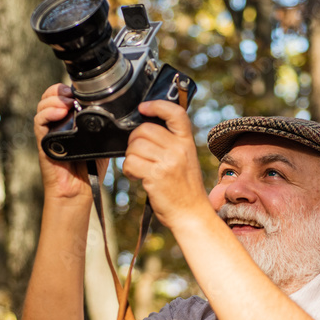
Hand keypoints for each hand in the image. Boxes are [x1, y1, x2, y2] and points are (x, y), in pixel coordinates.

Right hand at [34, 84, 108, 200]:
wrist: (79, 190)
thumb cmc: (90, 169)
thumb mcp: (101, 142)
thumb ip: (104, 128)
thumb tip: (115, 114)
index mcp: (69, 121)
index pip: (62, 97)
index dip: (67, 89)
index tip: (78, 91)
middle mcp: (56, 124)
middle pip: (49, 97)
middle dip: (59, 91)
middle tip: (71, 95)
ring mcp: (48, 132)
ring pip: (42, 106)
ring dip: (53, 99)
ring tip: (66, 103)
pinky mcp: (43, 141)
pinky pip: (39, 122)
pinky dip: (47, 113)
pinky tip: (59, 112)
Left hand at [122, 100, 211, 228]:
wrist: (191, 214)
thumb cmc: (185, 189)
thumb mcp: (186, 160)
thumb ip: (172, 144)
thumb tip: (144, 130)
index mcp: (186, 142)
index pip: (175, 113)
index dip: (157, 105)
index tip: (143, 108)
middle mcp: (179, 149)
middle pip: (144, 129)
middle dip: (134, 141)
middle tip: (138, 154)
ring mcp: (168, 162)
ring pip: (135, 146)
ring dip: (130, 157)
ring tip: (138, 167)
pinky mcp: (156, 176)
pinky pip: (130, 163)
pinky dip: (128, 170)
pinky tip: (136, 176)